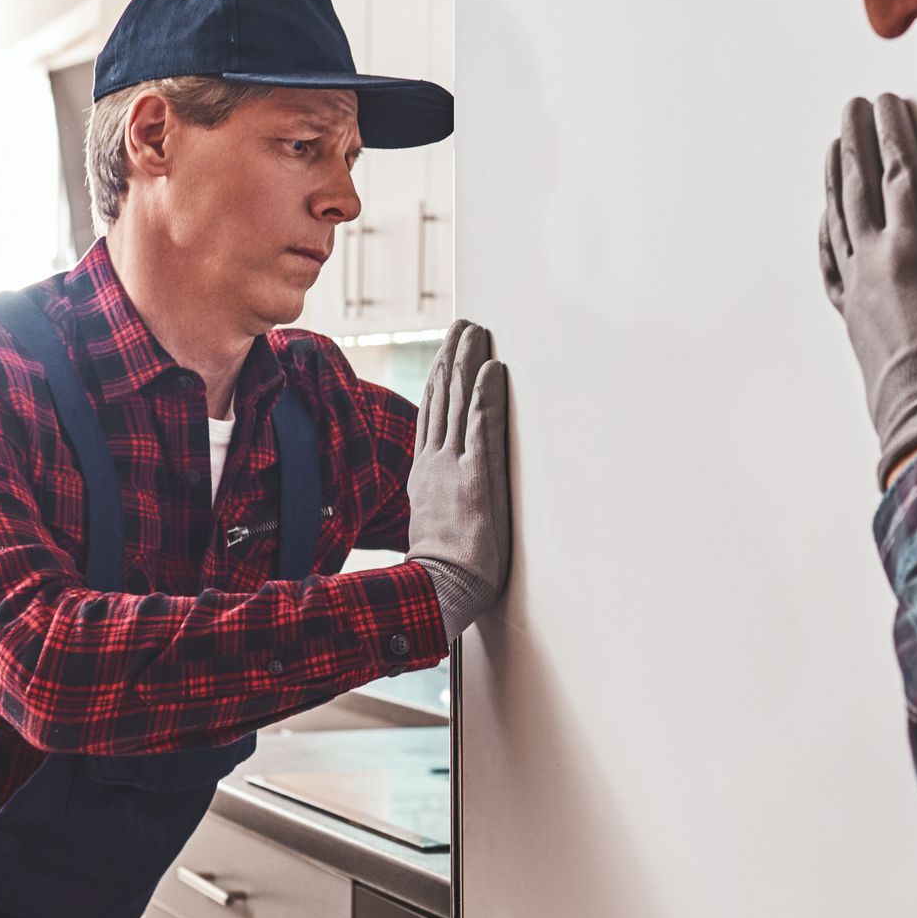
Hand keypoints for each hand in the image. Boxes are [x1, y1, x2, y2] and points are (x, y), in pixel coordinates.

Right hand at [406, 319, 511, 640]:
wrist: (436, 592)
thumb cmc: (439, 572)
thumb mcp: (432, 527)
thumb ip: (436, 502)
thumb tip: (440, 498)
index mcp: (424, 474)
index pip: (432, 417)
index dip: (439, 383)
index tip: (446, 355)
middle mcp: (435, 463)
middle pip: (443, 399)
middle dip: (454, 358)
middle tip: (464, 325)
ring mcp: (453, 468)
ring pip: (459, 403)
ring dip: (469, 362)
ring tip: (477, 331)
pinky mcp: (475, 478)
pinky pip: (481, 427)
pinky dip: (486, 395)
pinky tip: (492, 369)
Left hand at [820, 94, 916, 485]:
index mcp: (909, 248)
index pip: (897, 172)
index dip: (893, 131)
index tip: (886, 100)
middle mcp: (873, 265)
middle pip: (856, 188)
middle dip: (852, 142)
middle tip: (850, 110)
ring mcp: (856, 294)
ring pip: (837, 222)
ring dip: (833, 182)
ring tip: (832, 152)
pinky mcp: (853, 321)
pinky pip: (830, 266)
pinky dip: (827, 237)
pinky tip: (827, 229)